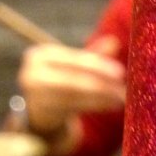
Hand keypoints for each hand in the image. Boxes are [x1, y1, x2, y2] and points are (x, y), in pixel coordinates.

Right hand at [16, 37, 126, 155]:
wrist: (39, 113)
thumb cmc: (60, 83)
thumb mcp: (73, 66)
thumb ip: (92, 56)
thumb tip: (114, 42)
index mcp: (40, 55)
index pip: (73, 59)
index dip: (98, 65)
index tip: (120, 72)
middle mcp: (32, 73)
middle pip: (73, 79)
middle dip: (101, 84)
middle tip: (123, 89)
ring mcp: (34, 95)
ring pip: (75, 96)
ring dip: (101, 98)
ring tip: (121, 99)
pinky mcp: (41, 112)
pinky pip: (73, 109)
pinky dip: (95, 106)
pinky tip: (111, 105)